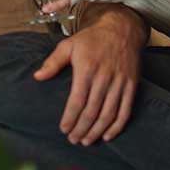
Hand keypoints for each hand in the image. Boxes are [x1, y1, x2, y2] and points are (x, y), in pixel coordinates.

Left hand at [33, 10, 142, 145]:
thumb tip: (37, 77)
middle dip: (81, 129)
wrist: (122, 29)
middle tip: (73, 140)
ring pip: (108, 114)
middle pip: (92, 111)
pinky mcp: (131, 86)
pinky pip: (125, 110)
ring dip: (97, 131)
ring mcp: (119, 82)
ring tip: (87, 141)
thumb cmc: (92, 39)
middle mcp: (104, 77)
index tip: (63, 129)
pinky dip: (117, 126)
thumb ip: (53, 62)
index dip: (70, 118)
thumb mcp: (69, 45)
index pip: (77, 100)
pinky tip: (107, 136)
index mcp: (86, 69)